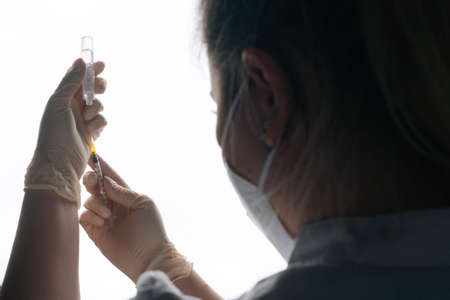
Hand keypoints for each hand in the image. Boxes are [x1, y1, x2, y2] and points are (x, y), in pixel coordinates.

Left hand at [24, 59, 106, 205]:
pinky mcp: (92, 132)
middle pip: (91, 89)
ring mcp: (83, 120)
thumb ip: (71, 82)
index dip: (89, 70)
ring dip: (96, 109)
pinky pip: (102, 121)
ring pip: (99, 105)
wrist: (60, 163)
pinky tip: (92, 130)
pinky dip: (99, 123)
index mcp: (62, 98)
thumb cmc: (54, 133)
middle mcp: (72, 107)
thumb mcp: (58, 102)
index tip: (101, 64)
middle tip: (100, 88)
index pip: (77, 78)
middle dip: (98, 87)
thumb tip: (81, 61)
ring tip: (88, 119)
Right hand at [79, 156, 192, 282]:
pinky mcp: (95, 232)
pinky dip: (90, 216)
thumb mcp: (142, 203)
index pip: (110, 177)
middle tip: (95, 184)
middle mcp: (113, 204)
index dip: (101, 165)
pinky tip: (102, 223)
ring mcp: (103, 218)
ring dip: (95, 204)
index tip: (91, 153)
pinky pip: (83, 216)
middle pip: (94, 185)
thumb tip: (104, 180)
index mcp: (126, 195)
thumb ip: (121, 191)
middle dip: (91, 180)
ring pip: (87, 200)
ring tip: (108, 216)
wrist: (148, 258)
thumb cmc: (151, 229)